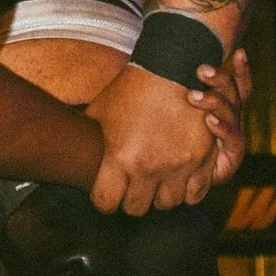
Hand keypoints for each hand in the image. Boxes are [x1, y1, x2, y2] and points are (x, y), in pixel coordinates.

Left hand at [87, 59, 245, 215]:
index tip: (105, 194)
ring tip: (154, 183)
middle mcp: (149, 167)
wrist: (171, 67)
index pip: (106, 203)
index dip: (103, 200)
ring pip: (167, 203)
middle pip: (136, 208)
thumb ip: (91, 143)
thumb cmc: (131, 90)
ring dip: (159, 196)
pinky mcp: (202, 159)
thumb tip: (74, 158)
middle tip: (130, 189)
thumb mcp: (100, 113)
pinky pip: (195, 193)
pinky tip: (176, 179)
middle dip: (130, 201)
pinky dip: (185, 191)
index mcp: (120, 158)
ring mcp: (179, 165)